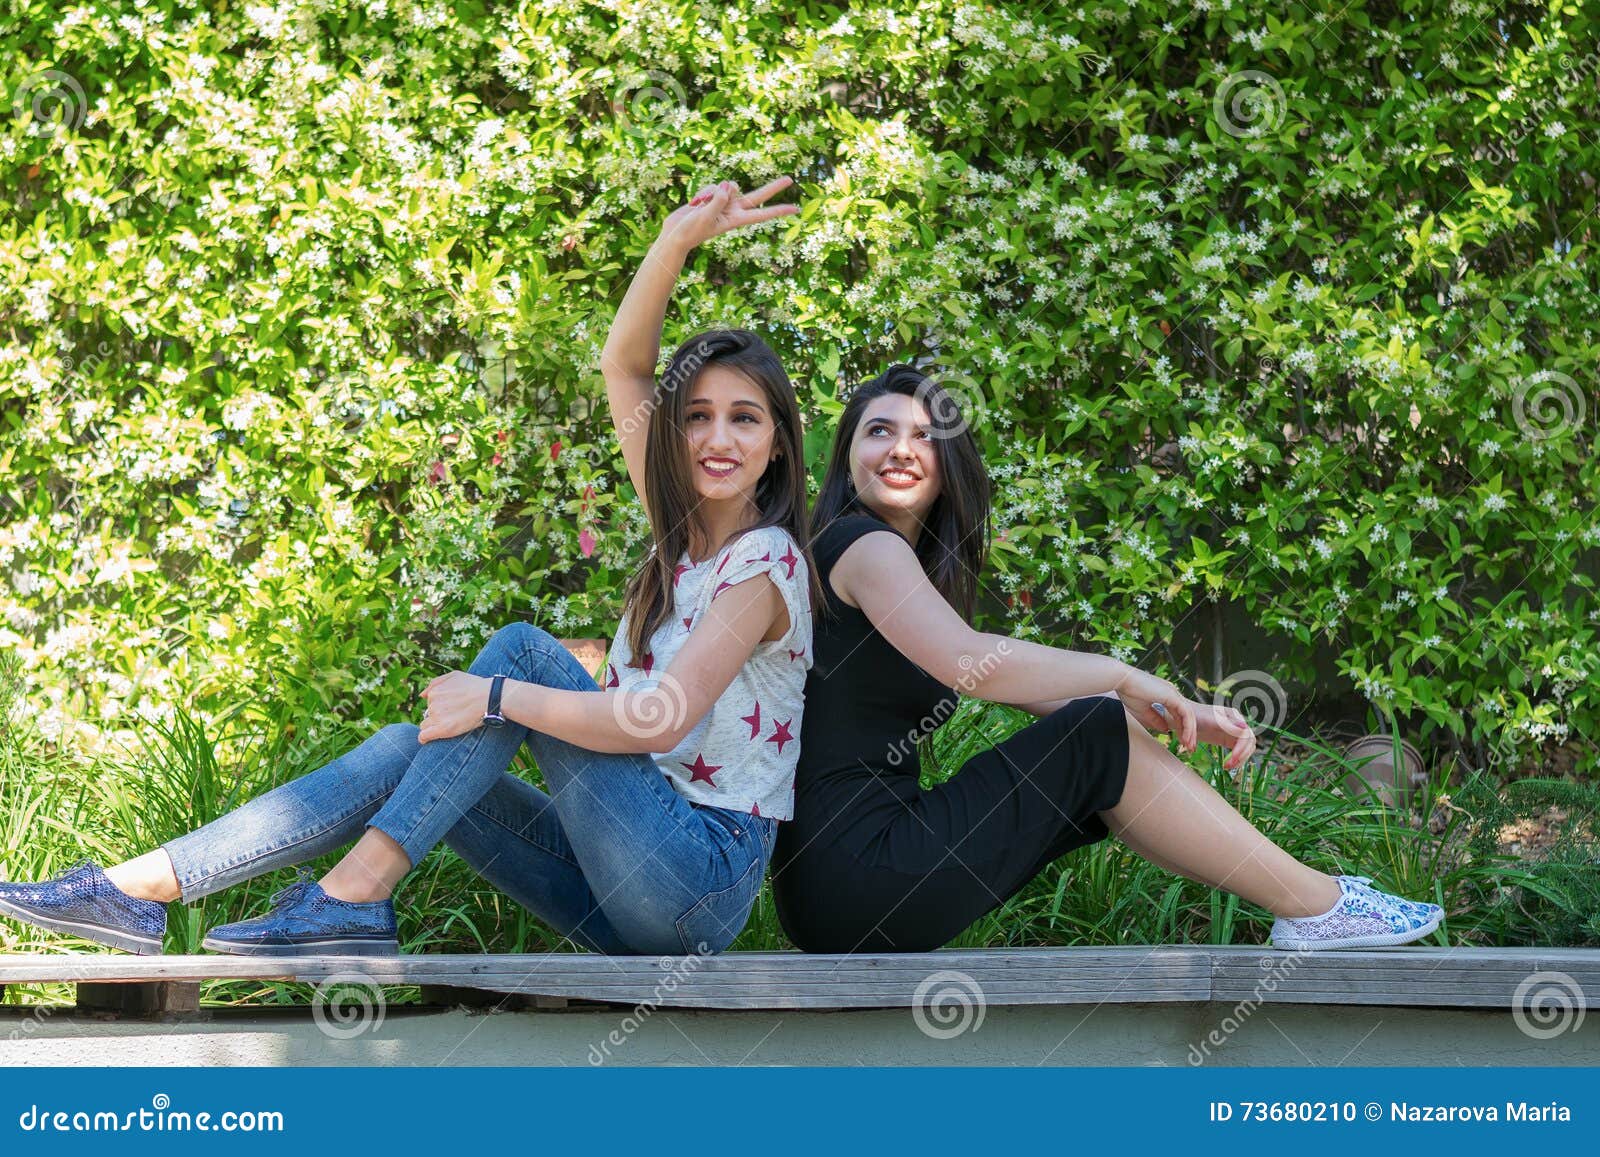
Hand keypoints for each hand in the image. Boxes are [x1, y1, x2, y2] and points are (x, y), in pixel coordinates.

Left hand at [418, 670, 491, 743]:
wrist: (489, 697)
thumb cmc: (475, 685)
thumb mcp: (454, 675)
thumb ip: (436, 682)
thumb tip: (422, 695)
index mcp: (434, 692)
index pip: (429, 703)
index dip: (440, 707)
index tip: (450, 710)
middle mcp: (433, 704)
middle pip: (428, 715)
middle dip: (437, 717)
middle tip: (453, 718)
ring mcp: (437, 716)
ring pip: (425, 725)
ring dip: (433, 727)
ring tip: (450, 726)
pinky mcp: (443, 729)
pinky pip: (424, 736)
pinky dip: (424, 739)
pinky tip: (428, 740)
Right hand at [657, 176, 797, 253]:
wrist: (674, 235)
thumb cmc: (689, 231)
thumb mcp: (705, 217)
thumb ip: (718, 201)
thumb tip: (726, 186)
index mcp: (736, 220)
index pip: (762, 213)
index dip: (778, 210)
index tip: (795, 210)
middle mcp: (733, 210)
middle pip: (757, 196)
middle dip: (772, 188)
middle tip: (790, 180)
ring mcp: (723, 203)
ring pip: (727, 186)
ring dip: (712, 191)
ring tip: (699, 205)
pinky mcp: (713, 198)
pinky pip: (713, 186)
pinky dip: (703, 192)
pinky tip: (695, 203)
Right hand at [1115, 667, 1198, 753]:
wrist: (1122, 680)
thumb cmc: (1128, 692)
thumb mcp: (1143, 709)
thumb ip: (1155, 718)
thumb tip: (1166, 729)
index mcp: (1166, 695)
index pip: (1179, 714)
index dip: (1181, 729)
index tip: (1182, 742)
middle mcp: (1173, 693)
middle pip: (1186, 715)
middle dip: (1189, 733)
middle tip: (1189, 748)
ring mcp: (1174, 693)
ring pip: (1189, 715)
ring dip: (1190, 732)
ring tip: (1189, 746)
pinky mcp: (1172, 696)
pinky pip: (1186, 713)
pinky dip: (1187, 726)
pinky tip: (1185, 738)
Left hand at [1192, 702, 1256, 771]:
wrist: (1185, 720)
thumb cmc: (1197, 716)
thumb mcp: (1212, 721)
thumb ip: (1228, 725)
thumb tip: (1245, 727)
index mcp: (1235, 717)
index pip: (1247, 735)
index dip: (1242, 748)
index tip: (1233, 758)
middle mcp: (1238, 725)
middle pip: (1249, 743)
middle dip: (1242, 755)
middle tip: (1229, 765)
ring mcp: (1233, 733)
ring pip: (1246, 749)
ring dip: (1240, 759)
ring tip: (1227, 767)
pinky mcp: (1228, 741)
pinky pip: (1238, 752)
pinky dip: (1235, 760)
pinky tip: (1226, 766)